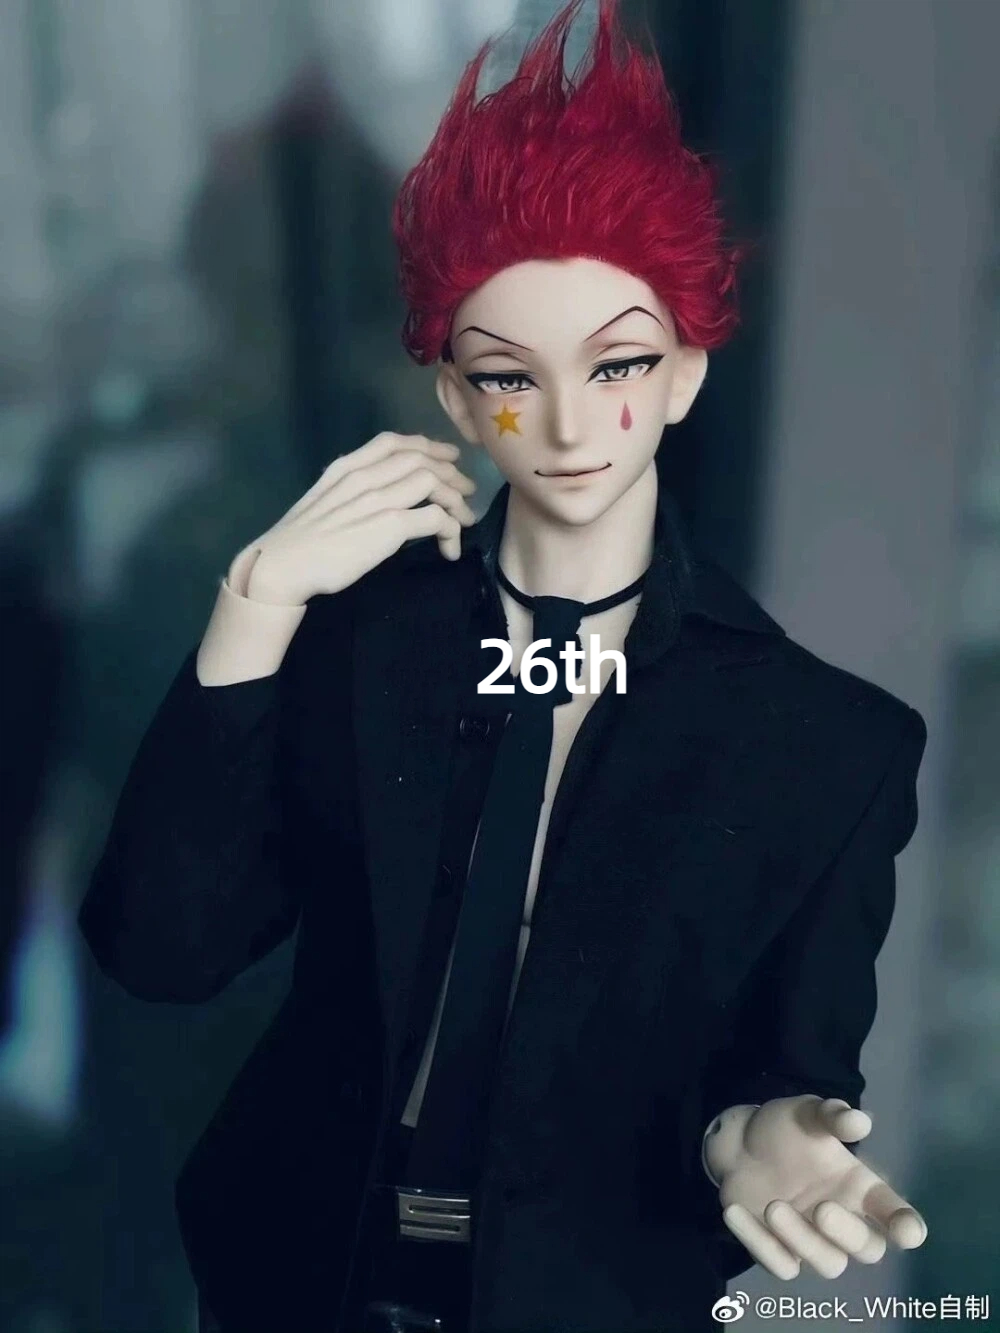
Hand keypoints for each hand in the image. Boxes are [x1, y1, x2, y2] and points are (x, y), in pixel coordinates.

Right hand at [235, 433, 476, 604]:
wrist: (284, 564)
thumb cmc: (300, 542)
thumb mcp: (324, 502)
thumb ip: (351, 493)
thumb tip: (380, 500)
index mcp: (346, 467)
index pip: (393, 442)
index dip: (426, 446)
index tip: (446, 458)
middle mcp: (364, 475)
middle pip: (421, 459)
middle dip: (451, 473)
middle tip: (467, 490)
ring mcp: (378, 498)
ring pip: (434, 483)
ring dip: (456, 501)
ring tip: (465, 520)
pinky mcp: (391, 524)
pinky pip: (437, 518)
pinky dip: (451, 530)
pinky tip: (449, 548)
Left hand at [709, 1095, 926, 1279]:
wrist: (738, 1141)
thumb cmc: (786, 1129)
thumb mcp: (807, 1113)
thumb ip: (832, 1116)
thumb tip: (859, 1121)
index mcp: (860, 1188)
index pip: (895, 1213)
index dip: (906, 1225)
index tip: (907, 1231)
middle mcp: (843, 1221)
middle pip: (868, 1248)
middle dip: (848, 1234)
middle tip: (822, 1209)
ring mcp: (812, 1242)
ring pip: (828, 1264)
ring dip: (802, 1240)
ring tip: (773, 1206)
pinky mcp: (778, 1252)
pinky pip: (780, 1266)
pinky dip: (760, 1244)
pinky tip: (736, 1212)